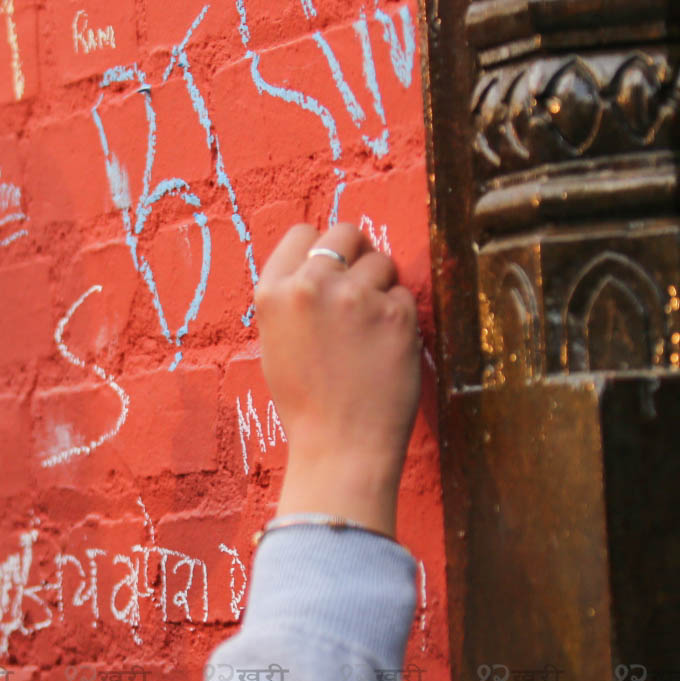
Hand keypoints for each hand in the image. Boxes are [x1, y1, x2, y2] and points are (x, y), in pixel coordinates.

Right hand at [255, 222, 420, 536]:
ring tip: (371, 331)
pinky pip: (406, 296)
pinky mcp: (397, 314)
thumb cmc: (307, 403)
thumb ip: (293, 298)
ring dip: (383, 288)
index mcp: (274, 293)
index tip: (331, 269)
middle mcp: (312, 286)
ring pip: (383, 263)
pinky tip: (385, 350)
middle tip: (360, 288)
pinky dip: (401, 319)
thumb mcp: (276, 343)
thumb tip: (322, 261)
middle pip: (347, 232)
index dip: (320, 248)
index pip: (302, 233)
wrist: (341, 448)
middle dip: (358, 254)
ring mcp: (356, 297)